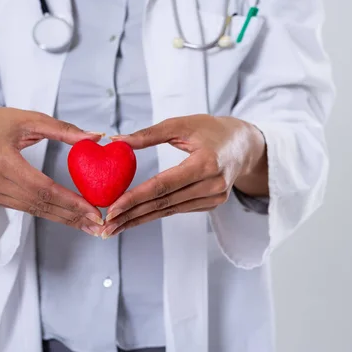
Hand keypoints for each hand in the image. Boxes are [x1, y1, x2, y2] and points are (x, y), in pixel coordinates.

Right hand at [0, 107, 104, 235]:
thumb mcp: (30, 119)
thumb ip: (64, 129)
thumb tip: (97, 137)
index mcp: (1, 159)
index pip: (43, 187)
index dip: (70, 202)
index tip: (94, 210)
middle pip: (39, 204)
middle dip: (72, 216)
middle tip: (99, 224)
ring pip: (33, 210)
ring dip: (63, 219)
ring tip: (89, 225)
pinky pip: (25, 208)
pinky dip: (49, 213)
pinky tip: (68, 217)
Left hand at [99, 114, 266, 237]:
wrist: (245, 145)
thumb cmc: (211, 130)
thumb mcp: (182, 124)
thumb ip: (149, 134)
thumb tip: (117, 140)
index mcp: (206, 163)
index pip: (164, 185)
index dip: (136, 198)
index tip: (113, 208)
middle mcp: (213, 185)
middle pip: (164, 203)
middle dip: (132, 216)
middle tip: (106, 225)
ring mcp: (215, 197)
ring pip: (169, 211)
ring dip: (139, 219)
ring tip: (114, 227)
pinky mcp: (213, 204)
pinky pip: (178, 209)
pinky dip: (155, 214)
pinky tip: (135, 219)